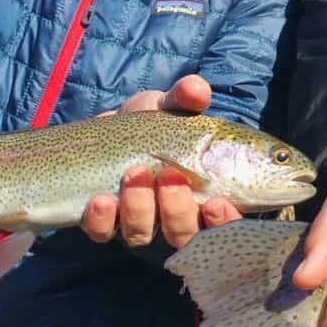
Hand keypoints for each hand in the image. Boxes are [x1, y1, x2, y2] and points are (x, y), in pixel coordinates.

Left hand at [79, 75, 242, 247]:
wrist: (112, 126)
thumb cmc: (157, 123)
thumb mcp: (173, 104)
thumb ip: (188, 96)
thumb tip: (196, 90)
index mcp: (205, 197)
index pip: (225, 226)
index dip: (224, 222)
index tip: (216, 202)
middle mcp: (174, 217)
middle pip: (183, 236)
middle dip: (177, 211)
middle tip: (170, 175)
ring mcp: (138, 222)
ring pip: (142, 235)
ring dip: (139, 208)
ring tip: (134, 173)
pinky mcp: (104, 223)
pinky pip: (104, 233)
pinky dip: (102, 219)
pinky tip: (101, 199)